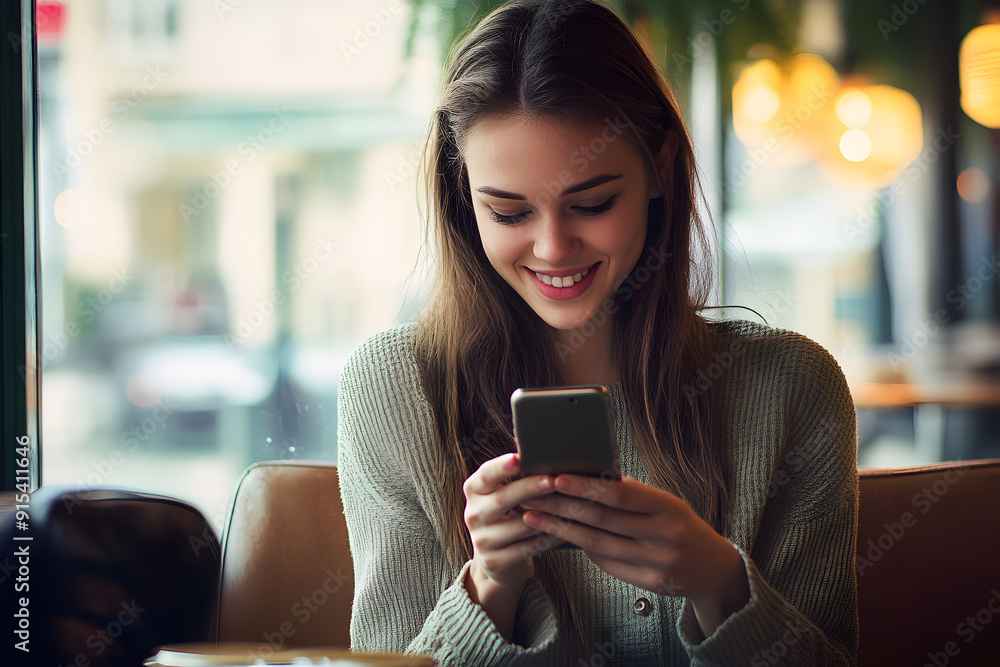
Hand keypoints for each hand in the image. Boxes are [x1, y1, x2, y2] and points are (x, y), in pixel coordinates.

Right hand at [462, 452, 564, 639]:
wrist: (497, 561)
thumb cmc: (508, 516)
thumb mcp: (503, 494)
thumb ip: (515, 475)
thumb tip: (539, 446)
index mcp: (474, 490)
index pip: (485, 474)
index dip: (501, 466)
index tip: (519, 457)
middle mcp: (472, 514)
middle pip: (503, 499)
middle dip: (530, 487)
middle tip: (554, 480)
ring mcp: (481, 540)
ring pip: (520, 525)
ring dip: (547, 516)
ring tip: (569, 506)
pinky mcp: (494, 561)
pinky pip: (528, 547)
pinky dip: (548, 538)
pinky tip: (565, 530)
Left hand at [519, 475, 749, 634]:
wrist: (713, 567)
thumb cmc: (681, 525)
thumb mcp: (666, 504)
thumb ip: (632, 495)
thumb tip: (588, 477)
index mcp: (668, 508)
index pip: (620, 495)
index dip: (586, 486)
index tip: (557, 478)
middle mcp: (663, 536)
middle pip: (602, 520)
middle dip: (562, 507)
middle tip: (532, 496)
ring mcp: (656, 563)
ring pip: (597, 545)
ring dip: (561, 530)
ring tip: (533, 516)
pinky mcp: (647, 583)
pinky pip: (605, 564)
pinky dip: (582, 549)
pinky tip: (561, 536)